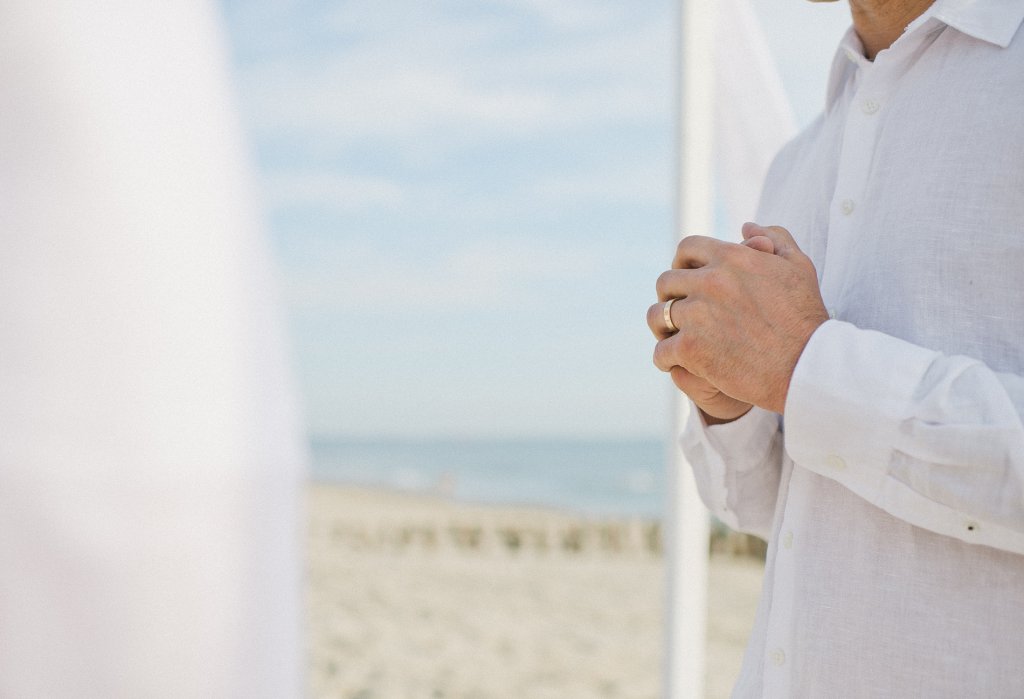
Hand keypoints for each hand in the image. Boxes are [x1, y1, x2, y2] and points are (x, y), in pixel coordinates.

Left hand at [648, 223, 827, 414]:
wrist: (808, 366)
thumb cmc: (806, 317)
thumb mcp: (799, 266)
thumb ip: (774, 238)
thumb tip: (746, 227)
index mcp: (732, 258)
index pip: (687, 248)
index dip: (682, 262)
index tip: (685, 278)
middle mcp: (710, 282)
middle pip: (666, 281)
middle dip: (670, 296)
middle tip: (677, 312)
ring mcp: (698, 315)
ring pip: (657, 315)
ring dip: (662, 327)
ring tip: (673, 338)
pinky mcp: (691, 349)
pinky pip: (661, 351)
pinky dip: (665, 358)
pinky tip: (675, 362)